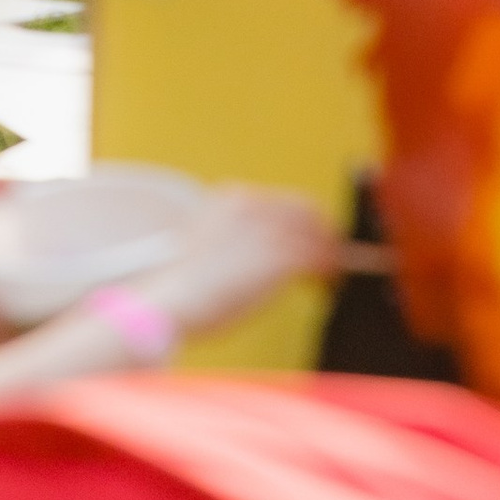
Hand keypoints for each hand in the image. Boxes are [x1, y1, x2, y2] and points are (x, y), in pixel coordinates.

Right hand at [137, 183, 340, 339]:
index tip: (311, 241)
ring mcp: (267, 228)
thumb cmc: (180, 289)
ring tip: (330, 278)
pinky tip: (325, 285)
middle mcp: (253, 205)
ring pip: (315, 233)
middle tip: (330, 260)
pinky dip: (327, 269)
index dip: (303, 222)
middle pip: (305, 211)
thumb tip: (260, 258)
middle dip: (322, 234)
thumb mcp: (206, 247)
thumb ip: (235, 240)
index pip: (283, 202)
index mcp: (231, 198)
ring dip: (328, 254)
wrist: (169, 301)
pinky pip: (316, 257)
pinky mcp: (279, 255)